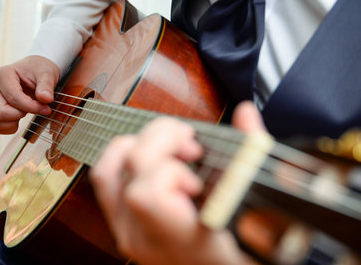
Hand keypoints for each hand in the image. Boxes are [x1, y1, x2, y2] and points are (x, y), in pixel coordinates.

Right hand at [0, 55, 59, 133]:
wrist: (36, 71)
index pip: (13, 98)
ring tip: (25, 113)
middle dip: (19, 115)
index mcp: (3, 75)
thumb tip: (46, 98)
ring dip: (11, 122)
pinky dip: (7, 127)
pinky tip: (20, 119)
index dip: (31, 107)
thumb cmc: (40, 70)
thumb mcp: (47, 73)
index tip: (46, 108)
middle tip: (33, 108)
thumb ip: (46, 86)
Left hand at [90, 102, 264, 264]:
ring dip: (138, 144)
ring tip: (168, 149)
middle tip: (191, 146)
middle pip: (132, 167)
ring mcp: (128, 233)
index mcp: (185, 240)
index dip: (170, 171)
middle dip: (163, 138)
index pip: (148, 195)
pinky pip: (106, 182)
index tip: (198, 172)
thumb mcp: (256, 213)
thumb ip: (250, 157)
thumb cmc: (237, 252)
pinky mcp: (121, 226)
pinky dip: (125, 158)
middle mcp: (147, 238)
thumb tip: (245, 112)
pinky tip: (154, 158)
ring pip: (107, 172)